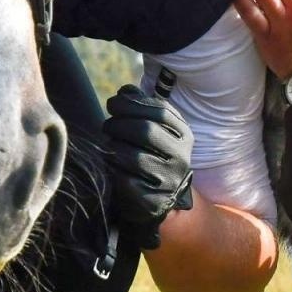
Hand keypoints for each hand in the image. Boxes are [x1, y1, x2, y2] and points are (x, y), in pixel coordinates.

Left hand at [101, 85, 193, 248]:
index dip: (131, 104)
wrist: (161, 198)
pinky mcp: (152, 200)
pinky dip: (112, 169)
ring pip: (132, 156)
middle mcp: (181, 157)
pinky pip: (124, 179)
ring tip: (110, 145)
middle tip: (107, 125)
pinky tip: (112, 165)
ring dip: (113, 147)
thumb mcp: (156, 130)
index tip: (113, 103)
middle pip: (145, 131)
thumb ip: (142, 107)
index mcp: (184, 135)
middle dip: (119, 124)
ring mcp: (168, 181)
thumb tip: (125, 91)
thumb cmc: (153, 155)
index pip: (159, 111)